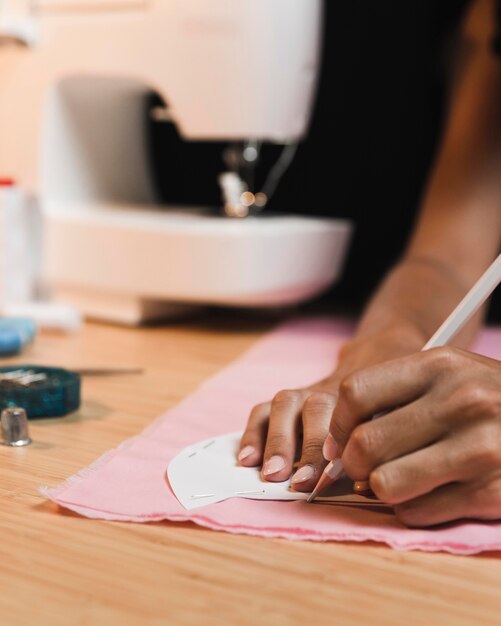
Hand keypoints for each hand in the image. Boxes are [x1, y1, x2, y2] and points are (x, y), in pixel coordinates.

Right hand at [238, 323, 425, 491]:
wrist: (379, 355)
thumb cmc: (392, 399)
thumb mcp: (402, 411)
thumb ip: (388, 436)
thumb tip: (375, 473)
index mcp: (365, 395)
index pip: (350, 415)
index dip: (339, 443)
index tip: (333, 471)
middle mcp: (332, 391)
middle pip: (316, 408)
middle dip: (306, 446)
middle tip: (299, 481)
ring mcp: (306, 392)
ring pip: (286, 404)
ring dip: (277, 440)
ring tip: (270, 472)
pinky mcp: (288, 399)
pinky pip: (264, 410)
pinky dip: (253, 433)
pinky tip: (247, 459)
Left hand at [324, 347, 500, 525]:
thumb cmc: (488, 399)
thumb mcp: (449, 375)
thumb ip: (394, 396)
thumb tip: (337, 443)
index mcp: (441, 365)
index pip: (357, 392)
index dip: (338, 421)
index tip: (341, 437)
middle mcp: (461, 402)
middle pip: (365, 444)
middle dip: (353, 464)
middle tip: (362, 467)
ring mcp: (479, 449)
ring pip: (385, 484)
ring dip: (382, 488)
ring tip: (396, 478)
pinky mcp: (491, 492)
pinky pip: (416, 512)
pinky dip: (412, 508)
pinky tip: (430, 492)